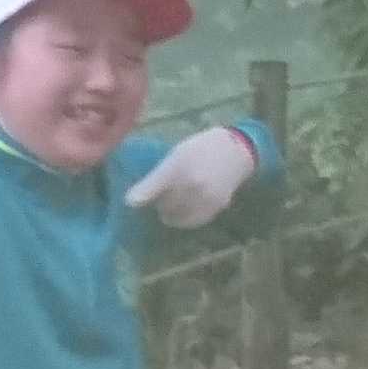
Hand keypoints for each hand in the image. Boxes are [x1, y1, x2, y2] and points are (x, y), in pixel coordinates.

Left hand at [122, 126, 257, 227]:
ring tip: (174, 202)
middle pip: (164, 204)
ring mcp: (204, 198)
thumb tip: (138, 193)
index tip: (129, 202)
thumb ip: (161, 173)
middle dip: (158, 202)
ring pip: (177, 216)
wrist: (238, 150)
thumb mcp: (178, 153)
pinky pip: (192, 221)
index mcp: (179, 166)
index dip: (139, 195)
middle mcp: (192, 184)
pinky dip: (185, 218)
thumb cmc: (203, 147)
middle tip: (161, 195)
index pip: (155, 184)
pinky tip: (187, 208)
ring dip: (170, 212)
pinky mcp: (215, 208)